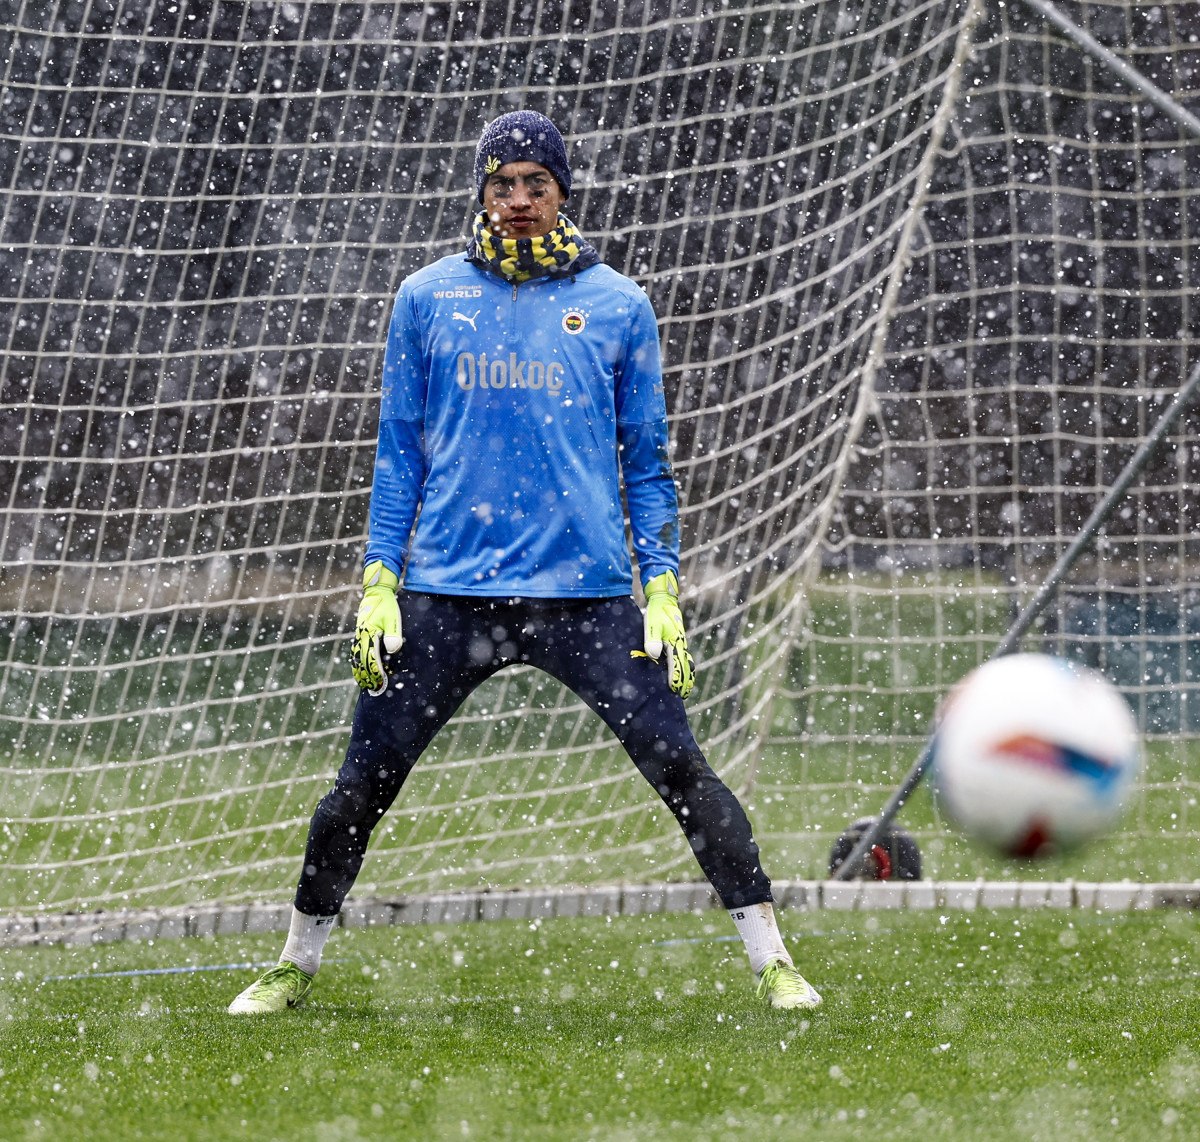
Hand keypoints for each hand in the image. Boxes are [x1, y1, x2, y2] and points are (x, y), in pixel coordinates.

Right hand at [351, 561, 402, 693]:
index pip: (370, 658)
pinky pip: (357, 651)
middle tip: (373, 688)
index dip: (375, 672)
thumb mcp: (393, 617)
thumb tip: (392, 649)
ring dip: (360, 671)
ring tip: (364, 683)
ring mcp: (359, 635)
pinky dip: (358, 662)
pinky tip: (360, 669)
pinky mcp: (360, 634)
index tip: (380, 682)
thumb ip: (393, 633)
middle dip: (367, 675)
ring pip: (356, 657)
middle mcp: (361, 636)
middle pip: (361, 661)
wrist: (377, 592)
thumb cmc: (387, 605)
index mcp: (368, 634)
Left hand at [642, 570, 694, 698]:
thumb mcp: (651, 624)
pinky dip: (685, 668)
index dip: (676, 678)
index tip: (675, 690)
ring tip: (685, 690)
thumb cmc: (656, 612)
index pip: (677, 664)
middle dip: (685, 681)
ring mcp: (680, 642)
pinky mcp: (678, 641)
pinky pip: (684, 657)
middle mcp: (680, 644)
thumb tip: (654, 654)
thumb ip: (652, 639)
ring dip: (687, 676)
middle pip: (686, 666)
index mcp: (675, 642)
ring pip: (687, 662)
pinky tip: (682, 674)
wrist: (664, 600)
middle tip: (683, 695)